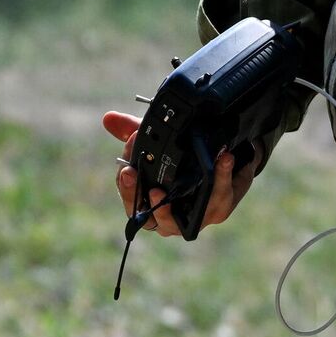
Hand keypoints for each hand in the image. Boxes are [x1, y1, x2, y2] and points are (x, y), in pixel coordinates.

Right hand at [102, 111, 260, 236]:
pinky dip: (222, 177)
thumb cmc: (182, 160)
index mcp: (147, 201)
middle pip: (147, 218)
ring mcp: (191, 217)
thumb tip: (109, 118)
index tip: (127, 170)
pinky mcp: (218, 209)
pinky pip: (219, 196)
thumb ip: (133, 131)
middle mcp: (165, 216)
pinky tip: (224, 158)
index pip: (130, 199)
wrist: (226, 161)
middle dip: (143, 200)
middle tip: (145, 184)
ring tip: (173, 185)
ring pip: (180, 218)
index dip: (127, 187)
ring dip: (175, 202)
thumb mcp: (158, 142)